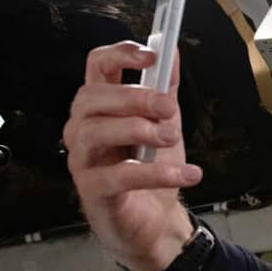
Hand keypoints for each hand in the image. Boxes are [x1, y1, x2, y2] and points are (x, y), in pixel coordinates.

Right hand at [64, 41, 202, 270]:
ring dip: (139, 130)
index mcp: (101, 106)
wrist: (156, 221)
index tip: (152, 56)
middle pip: (92, 97)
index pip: (96, 66)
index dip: (120, 54)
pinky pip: (118, 176)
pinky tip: (188, 174)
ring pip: (95, 132)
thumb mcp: (165, 121)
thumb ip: (166, 88)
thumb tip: (171, 49)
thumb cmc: (152, 168)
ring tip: (172, 138)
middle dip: (134, 97)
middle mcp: (83, 128)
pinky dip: (156, 174)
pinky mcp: (93, 191)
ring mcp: (83, 160)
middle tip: (168, 108)